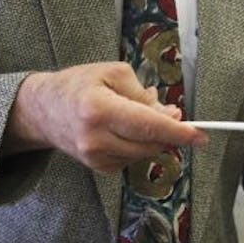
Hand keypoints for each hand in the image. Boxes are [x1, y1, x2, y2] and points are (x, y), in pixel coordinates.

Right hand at [7, 62, 207, 172]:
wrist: (43, 110)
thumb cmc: (79, 84)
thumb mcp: (113, 74)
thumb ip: (144, 96)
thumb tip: (172, 117)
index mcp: (99, 108)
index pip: (147, 126)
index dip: (178, 132)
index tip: (200, 136)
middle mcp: (95, 138)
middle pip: (150, 143)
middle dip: (167, 131)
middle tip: (168, 112)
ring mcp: (95, 157)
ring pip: (144, 153)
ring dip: (151, 137)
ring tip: (133, 115)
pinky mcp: (98, 168)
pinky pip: (133, 159)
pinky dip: (137, 145)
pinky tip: (122, 131)